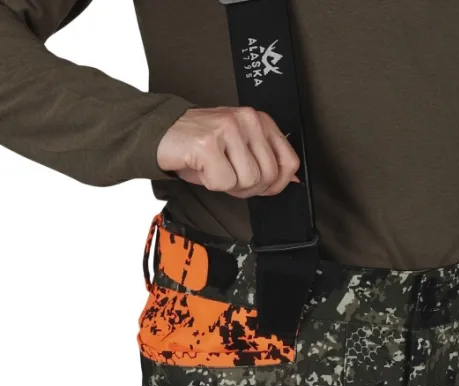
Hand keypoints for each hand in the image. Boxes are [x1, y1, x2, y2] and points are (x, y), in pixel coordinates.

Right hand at [157, 106, 300, 197]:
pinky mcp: (208, 143)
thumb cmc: (200, 144)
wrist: (161, 133)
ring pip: (248, 181)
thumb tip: (291, 181)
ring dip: (229, 186)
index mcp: (259, 120)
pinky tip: (202, 168)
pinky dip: (210, 183)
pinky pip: (223, 182)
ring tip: (215, 170)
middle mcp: (247, 120)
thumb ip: (266, 161)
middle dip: (248, 187)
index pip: (289, 161)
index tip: (262, 186)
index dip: (277, 183)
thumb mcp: (240, 149)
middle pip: (268, 176)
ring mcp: (228, 129)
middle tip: (229, 177)